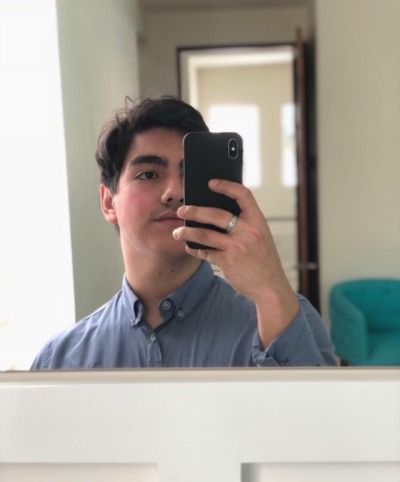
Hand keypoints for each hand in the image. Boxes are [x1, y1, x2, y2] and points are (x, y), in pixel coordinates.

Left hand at [173, 179, 298, 346]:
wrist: (270, 287)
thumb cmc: (263, 260)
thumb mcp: (261, 236)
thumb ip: (244, 224)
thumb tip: (214, 213)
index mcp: (258, 221)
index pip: (243, 195)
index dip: (226, 185)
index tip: (211, 183)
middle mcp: (248, 231)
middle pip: (215, 214)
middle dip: (194, 210)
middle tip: (181, 210)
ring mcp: (237, 247)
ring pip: (204, 234)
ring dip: (186, 232)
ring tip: (177, 232)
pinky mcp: (227, 262)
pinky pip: (205, 252)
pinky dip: (195, 249)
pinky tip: (190, 247)